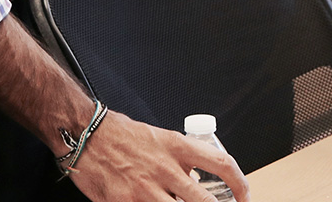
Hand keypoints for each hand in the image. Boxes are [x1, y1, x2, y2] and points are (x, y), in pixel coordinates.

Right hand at [69, 110, 249, 201]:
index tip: (245, 195)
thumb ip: (179, 160)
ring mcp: (147, 190)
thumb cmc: (121, 135)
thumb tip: (196, 183)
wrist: (87, 136)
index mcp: (177, 147)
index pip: (221, 163)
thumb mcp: (159, 139)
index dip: (240, 183)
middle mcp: (166, 169)